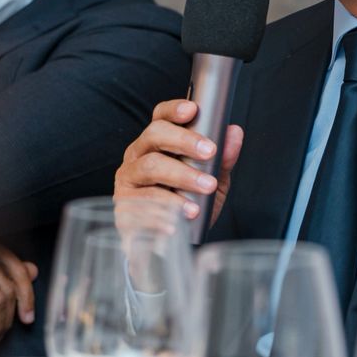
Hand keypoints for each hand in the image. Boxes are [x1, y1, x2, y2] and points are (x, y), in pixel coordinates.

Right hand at [115, 98, 244, 228]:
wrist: (168, 246)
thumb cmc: (188, 205)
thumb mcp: (211, 181)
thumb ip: (222, 159)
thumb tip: (234, 134)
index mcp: (157, 144)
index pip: (161, 117)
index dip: (174, 110)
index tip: (192, 110)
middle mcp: (138, 156)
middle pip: (154, 135)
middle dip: (184, 141)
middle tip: (209, 153)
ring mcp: (128, 180)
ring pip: (150, 167)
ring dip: (180, 178)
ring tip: (203, 193)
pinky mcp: (123, 206)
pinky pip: (140, 202)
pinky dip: (162, 210)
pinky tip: (179, 219)